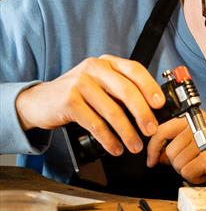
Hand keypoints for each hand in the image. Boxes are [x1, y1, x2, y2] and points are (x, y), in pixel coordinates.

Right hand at [15, 54, 164, 155]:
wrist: (40, 101)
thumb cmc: (78, 94)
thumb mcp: (101, 85)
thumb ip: (122, 90)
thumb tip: (153, 110)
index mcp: (107, 63)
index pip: (135, 70)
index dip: (150, 87)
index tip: (160, 104)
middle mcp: (94, 68)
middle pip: (126, 91)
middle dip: (142, 113)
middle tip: (151, 130)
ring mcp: (80, 83)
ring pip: (112, 110)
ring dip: (127, 132)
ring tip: (135, 146)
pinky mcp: (69, 101)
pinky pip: (95, 124)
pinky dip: (108, 139)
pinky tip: (115, 148)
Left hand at [146, 111, 205, 185]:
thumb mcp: (204, 138)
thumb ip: (181, 142)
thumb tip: (159, 154)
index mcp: (195, 118)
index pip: (162, 129)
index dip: (153, 147)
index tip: (153, 158)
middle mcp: (198, 125)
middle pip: (169, 151)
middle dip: (178, 164)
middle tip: (193, 164)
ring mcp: (204, 140)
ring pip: (177, 163)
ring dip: (189, 171)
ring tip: (204, 166)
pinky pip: (188, 172)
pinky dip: (197, 178)